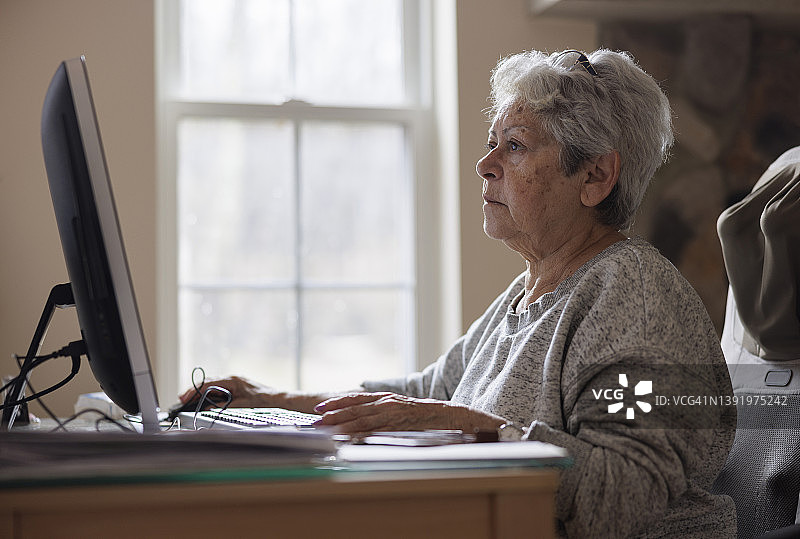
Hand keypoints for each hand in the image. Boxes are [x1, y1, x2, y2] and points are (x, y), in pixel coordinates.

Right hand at [179, 376, 275, 408]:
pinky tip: (204, 402)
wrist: (279, 401)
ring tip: (188, 401)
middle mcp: (232, 379)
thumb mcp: (242, 405)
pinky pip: (219, 390)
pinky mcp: (237, 388)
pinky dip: (209, 395)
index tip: (183, 398)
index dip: (194, 390)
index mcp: (232, 380)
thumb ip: (223, 406)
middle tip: (181, 400)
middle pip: (208, 383)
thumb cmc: (264, 402)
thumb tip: (206, 408)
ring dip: (201, 393)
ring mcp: (234, 383)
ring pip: (212, 386)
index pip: (208, 383)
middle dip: (194, 391)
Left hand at [313, 392, 503, 433]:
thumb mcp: (402, 411)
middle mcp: (387, 402)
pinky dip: (360, 435)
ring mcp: (393, 413)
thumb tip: (365, 424)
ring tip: (323, 431)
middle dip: (332, 415)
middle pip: (354, 409)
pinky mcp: (400, 425)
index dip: (337, 403)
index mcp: (386, 398)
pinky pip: (377, 431)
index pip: (356, 399)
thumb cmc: (426, 417)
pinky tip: (348, 441)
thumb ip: (385, 414)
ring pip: (362, 419)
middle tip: (312, 422)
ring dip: (340, 425)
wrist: (452, 416)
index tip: (319, 409)